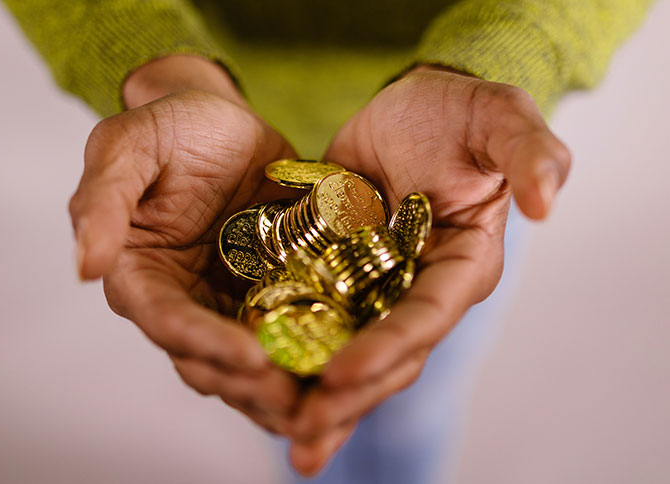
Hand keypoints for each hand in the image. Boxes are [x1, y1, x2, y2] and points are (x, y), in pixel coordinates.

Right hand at [69, 56, 300, 432]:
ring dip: (282, 386)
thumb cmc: (170, 126)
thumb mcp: (128, 146)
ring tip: (325, 400)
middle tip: (297, 400)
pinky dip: (310, 354)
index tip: (252, 358)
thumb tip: (85, 267)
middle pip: (208, 358)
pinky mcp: (268, 291)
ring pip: (249, 360)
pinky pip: (287, 331)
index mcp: (140, 273)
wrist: (222, 120)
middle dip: (250, 384)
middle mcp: (182, 298)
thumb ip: (102, 202)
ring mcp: (226, 300)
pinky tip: (344, 370)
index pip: (166, 321)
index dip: (205, 343)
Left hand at [286, 66, 570, 473]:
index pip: (426, 316)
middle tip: (299, 428)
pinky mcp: (337, 274)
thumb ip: (529, 154)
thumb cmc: (458, 112)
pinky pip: (316, 321)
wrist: (408, 107)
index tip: (339, 374)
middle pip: (387, 355)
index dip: (387, 347)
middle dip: (349, 394)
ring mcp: (375, 287)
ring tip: (282, 433)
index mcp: (462, 265)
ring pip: (349, 352)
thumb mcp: (498, 118)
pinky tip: (258, 385)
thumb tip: (546, 205)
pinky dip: (294, 354)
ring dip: (319, 396)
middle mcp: (418, 288)